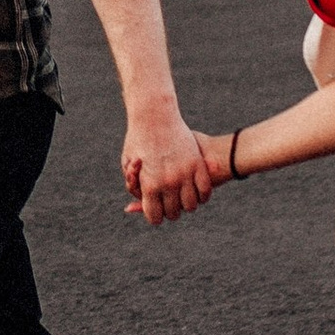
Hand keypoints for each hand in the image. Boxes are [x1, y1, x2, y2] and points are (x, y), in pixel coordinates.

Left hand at [120, 103, 216, 225]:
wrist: (154, 116)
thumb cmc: (137, 141)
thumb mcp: (128, 166)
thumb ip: (133, 189)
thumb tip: (129, 209)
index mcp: (150, 186)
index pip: (154, 217)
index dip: (155, 217)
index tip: (156, 212)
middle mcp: (169, 183)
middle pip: (174, 213)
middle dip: (171, 211)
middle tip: (170, 203)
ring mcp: (185, 174)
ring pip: (191, 206)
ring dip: (187, 205)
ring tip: (183, 197)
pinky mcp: (198, 165)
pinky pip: (205, 191)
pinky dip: (202, 196)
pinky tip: (197, 191)